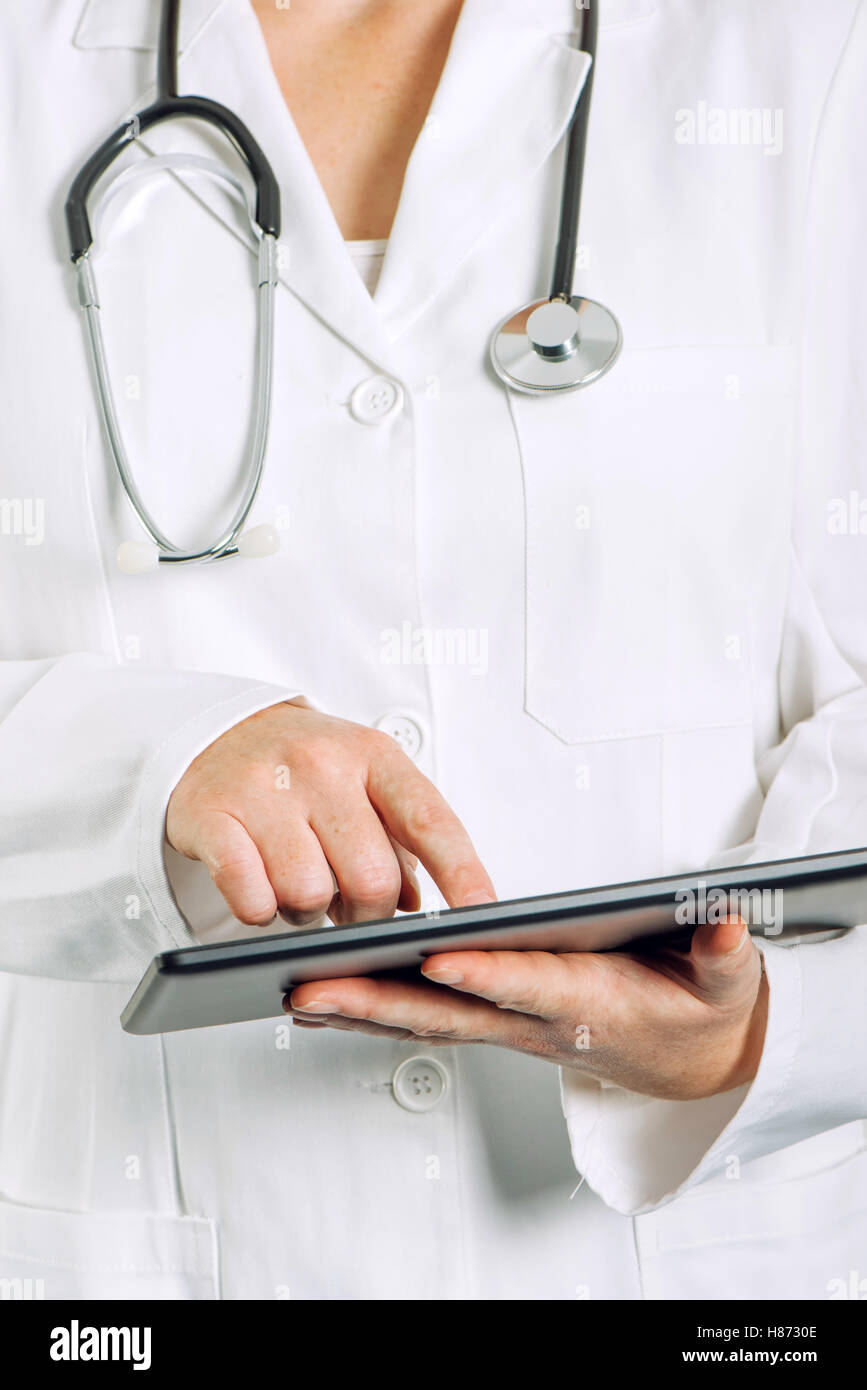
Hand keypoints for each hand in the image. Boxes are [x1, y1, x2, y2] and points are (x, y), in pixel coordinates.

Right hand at [166, 701, 494, 925]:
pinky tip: (259, 887)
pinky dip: (259, 911)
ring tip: (298, 885)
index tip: (483, 915)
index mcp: (374, 756)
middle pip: (371, 879)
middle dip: (367, 916)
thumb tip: (419, 906)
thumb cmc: (305, 769)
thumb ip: (401, 839)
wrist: (216, 733)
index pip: (430, 822)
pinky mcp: (212, 816)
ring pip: (308, 895)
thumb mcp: (364, 783)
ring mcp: (264, 789)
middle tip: (351, 910)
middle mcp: (322, 766)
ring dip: (307, 912)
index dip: (462, 874)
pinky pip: (251, 898)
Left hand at [286, 917, 768, 1099]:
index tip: (435, 957)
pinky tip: (324, 1004)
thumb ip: (722, 951)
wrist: (693, 1057)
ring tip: (293, 992)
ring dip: (359, 1011)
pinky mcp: (497, 1022)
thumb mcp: (727, 980)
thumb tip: (720, 920)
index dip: (485, 974)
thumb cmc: (700, 1007)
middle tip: (310, 989)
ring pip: (426, 1020)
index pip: (530, 985)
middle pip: (450, 1013)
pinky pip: (426, 1020)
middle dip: (378, 1003)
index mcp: (592, 1002)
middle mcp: (538, 1021)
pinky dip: (373, 1015)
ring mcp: (511, 1026)